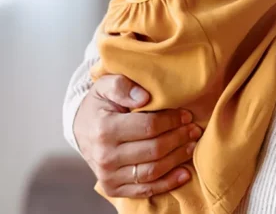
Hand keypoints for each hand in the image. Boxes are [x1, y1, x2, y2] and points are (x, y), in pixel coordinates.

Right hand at [73, 74, 201, 198]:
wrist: (81, 129)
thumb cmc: (99, 105)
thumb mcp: (105, 86)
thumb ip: (123, 86)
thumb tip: (144, 97)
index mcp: (104, 129)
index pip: (148, 127)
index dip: (171, 121)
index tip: (185, 114)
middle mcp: (105, 156)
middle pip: (154, 150)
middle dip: (178, 139)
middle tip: (194, 130)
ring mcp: (108, 175)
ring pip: (152, 171)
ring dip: (177, 159)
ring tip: (191, 146)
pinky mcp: (112, 188)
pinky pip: (145, 190)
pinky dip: (167, 183)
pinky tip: (183, 174)